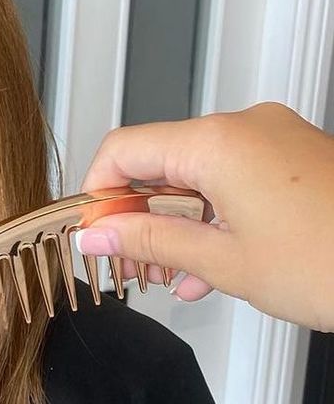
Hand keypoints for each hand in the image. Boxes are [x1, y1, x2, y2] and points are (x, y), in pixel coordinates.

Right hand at [76, 102, 333, 331]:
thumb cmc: (331, 262)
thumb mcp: (223, 261)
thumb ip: (147, 243)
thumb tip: (96, 234)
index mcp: (217, 141)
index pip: (123, 150)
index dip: (98, 195)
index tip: (93, 235)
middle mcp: (244, 126)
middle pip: (159, 161)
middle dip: (137, 216)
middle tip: (128, 267)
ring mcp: (275, 138)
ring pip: (197, 173)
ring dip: (175, 223)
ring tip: (169, 277)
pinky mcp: (297, 156)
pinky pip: (234, 176)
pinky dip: (212, 214)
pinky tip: (208, 266)